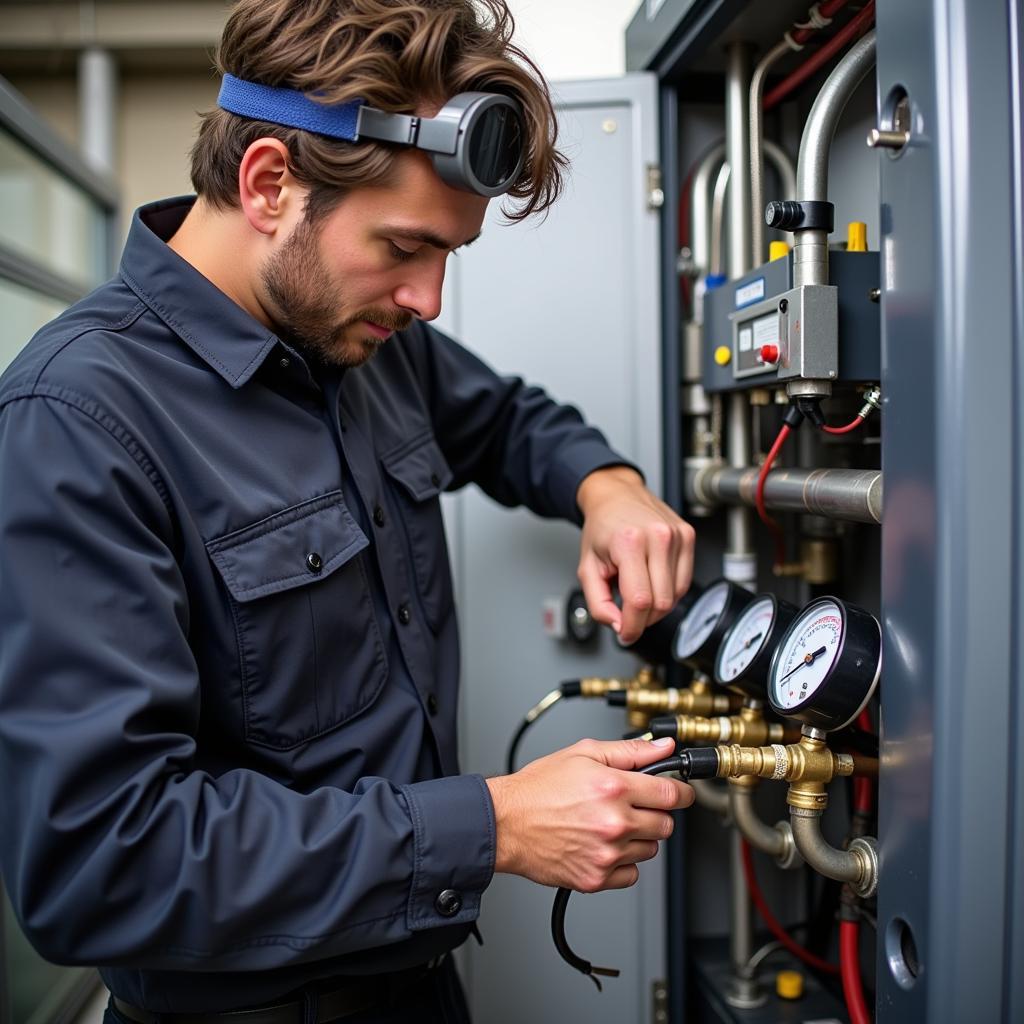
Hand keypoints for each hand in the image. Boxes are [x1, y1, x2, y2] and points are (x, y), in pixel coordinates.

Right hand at [486, 737, 694, 892]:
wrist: (505, 823)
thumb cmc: (538, 788)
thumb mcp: (583, 753)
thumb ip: (629, 751)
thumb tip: (663, 748)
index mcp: (613, 788)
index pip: (671, 794)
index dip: (681, 792)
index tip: (680, 793)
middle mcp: (614, 823)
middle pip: (666, 824)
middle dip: (655, 813)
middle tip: (633, 806)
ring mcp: (606, 853)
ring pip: (650, 849)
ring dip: (638, 837)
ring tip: (609, 824)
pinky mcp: (596, 878)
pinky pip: (631, 874)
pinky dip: (622, 862)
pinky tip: (602, 845)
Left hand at [575, 466, 695, 643]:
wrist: (616, 495)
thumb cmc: (602, 527)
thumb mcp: (587, 567)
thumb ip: (598, 604)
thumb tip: (620, 626)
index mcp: (629, 542)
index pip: (639, 600)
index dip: (632, 626)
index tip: (625, 633)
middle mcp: (657, 536)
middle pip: (661, 602)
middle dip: (643, 619)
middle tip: (628, 615)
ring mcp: (677, 535)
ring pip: (676, 596)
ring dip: (656, 606)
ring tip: (637, 592)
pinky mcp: (688, 536)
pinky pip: (684, 581)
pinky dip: (669, 591)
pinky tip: (652, 582)